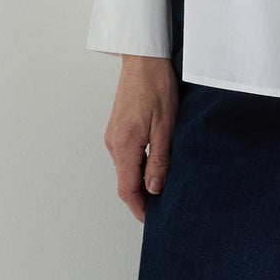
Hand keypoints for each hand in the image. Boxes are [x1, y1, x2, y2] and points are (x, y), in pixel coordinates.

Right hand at [105, 54, 179, 221]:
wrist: (143, 59)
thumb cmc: (156, 87)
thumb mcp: (165, 126)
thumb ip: (159, 160)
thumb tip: (154, 188)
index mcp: (124, 145)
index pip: (127, 188)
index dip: (139, 208)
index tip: (152, 220)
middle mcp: (113, 143)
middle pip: (124, 182)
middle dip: (141, 199)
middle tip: (162, 209)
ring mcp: (113, 136)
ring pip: (125, 169)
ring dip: (140, 182)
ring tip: (162, 189)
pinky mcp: (117, 129)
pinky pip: (125, 156)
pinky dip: (138, 167)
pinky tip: (155, 166)